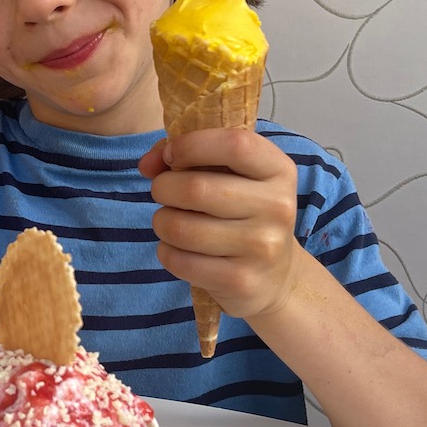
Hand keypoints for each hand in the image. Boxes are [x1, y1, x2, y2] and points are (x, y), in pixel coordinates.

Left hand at [138, 127, 302, 320]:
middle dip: (163, 187)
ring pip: (180, 228)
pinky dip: (166, 252)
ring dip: (162, 222)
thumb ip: (188, 156)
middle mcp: (277, 207)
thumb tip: (148, 163)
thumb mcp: (231, 175)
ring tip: (172, 222)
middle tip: (165, 193)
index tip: (170, 155)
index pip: (234, 145)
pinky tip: (181, 250)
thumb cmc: (242, 212)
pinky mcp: (240, 281)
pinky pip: (178, 260)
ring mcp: (261, 247)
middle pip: (196, 189)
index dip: (190, 145)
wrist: (275, 277)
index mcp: (279, 170)